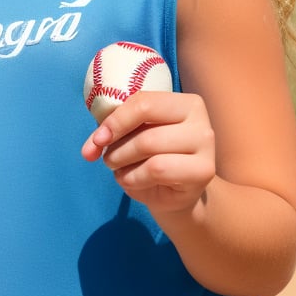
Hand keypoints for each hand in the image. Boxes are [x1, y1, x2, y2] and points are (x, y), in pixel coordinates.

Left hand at [81, 91, 215, 217]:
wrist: (177, 193)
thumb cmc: (153, 156)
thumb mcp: (132, 136)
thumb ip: (110, 134)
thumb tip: (89, 149)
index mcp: (184, 102)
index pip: (143, 102)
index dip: (115, 121)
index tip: (99, 138)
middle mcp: (200, 119)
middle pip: (146, 129)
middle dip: (118, 147)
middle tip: (107, 159)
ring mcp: (206, 146)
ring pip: (150, 148)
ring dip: (123, 162)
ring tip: (118, 169)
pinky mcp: (204, 171)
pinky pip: (156, 170)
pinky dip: (134, 177)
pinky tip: (131, 180)